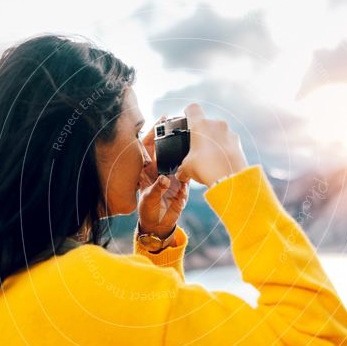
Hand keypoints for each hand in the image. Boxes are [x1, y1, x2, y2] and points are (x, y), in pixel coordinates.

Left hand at [138, 116, 189, 238]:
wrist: (160, 225)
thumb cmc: (148, 210)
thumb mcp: (148, 199)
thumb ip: (156, 188)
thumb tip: (166, 179)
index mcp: (148, 170)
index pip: (148, 147)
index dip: (153, 132)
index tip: (160, 120)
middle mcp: (161, 170)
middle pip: (165, 148)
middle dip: (171, 134)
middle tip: (178, 121)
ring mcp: (173, 176)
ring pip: (179, 158)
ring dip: (183, 147)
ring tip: (191, 134)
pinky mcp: (183, 185)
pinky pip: (189, 172)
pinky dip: (192, 165)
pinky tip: (198, 154)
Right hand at [175, 104, 248, 186]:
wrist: (229, 179)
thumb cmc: (205, 168)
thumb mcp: (187, 167)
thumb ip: (183, 166)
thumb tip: (181, 174)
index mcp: (201, 125)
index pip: (193, 109)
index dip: (189, 113)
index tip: (187, 119)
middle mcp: (217, 124)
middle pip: (208, 123)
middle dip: (203, 133)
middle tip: (199, 147)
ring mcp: (230, 132)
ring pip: (220, 132)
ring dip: (215, 141)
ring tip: (211, 157)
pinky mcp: (239, 143)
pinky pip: (229, 142)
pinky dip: (225, 149)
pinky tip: (221, 162)